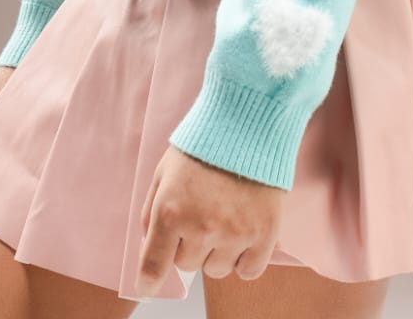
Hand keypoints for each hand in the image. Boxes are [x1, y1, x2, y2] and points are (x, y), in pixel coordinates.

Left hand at [135, 143, 285, 295]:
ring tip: (225, 216)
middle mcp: (201, 227)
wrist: (248, 124)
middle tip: (201, 212)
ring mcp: (234, 233)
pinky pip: (248, 270)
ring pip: (217, 269)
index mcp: (171, 211)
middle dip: (190, 244)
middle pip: (187, 265)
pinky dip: (244, 258)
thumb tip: (150, 245)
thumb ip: (151, 212)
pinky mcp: (264, 234)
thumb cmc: (202, 146)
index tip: (148, 287)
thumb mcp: (164, 172)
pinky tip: (243, 233)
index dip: (149, 282)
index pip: (154, 266)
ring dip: (217, 251)